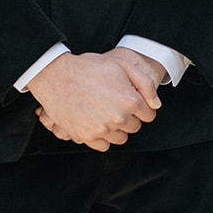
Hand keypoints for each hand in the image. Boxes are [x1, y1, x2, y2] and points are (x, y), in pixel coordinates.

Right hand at [27, 50, 161, 149]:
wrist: (57, 77)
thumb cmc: (89, 68)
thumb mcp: (122, 65)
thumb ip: (145, 85)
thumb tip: (155, 104)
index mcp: (130, 101)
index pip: (149, 115)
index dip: (142, 108)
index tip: (133, 103)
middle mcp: (118, 118)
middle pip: (135, 127)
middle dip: (130, 117)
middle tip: (116, 105)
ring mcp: (102, 130)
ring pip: (120, 138)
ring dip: (117, 129)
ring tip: (106, 114)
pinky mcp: (86, 137)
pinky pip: (103, 146)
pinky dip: (102, 138)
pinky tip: (97, 124)